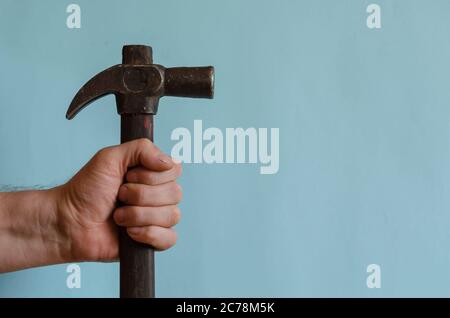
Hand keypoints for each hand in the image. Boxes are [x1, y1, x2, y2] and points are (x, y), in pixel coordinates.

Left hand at [57, 138, 181, 261]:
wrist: (69, 221)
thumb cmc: (86, 189)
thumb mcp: (110, 157)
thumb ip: (142, 149)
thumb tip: (168, 162)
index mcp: (152, 175)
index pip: (174, 171)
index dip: (152, 176)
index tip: (128, 176)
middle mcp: (158, 195)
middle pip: (175, 193)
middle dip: (141, 196)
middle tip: (119, 196)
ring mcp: (156, 219)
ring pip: (172, 215)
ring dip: (139, 215)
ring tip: (119, 216)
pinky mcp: (152, 241)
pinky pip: (170, 238)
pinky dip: (148, 234)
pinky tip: (129, 233)